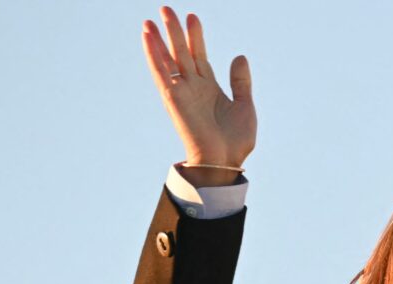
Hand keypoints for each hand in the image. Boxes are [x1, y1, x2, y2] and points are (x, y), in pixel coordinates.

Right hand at [142, 7, 255, 170]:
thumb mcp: (245, 105)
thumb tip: (240, 57)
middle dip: (175, 31)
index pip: (199, 56)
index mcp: (209, 89)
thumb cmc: (236, 141)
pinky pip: (160, 72)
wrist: (225, 160)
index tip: (193, 18)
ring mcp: (182, 92)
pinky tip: (147, 36)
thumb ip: (240, 82)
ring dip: (161, 38)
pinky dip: (153, 54)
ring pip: (169, 58)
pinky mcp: (173, 98)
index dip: (195, 37)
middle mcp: (193, 88)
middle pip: (182, 53)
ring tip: (154, 17)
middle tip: (167, 8)